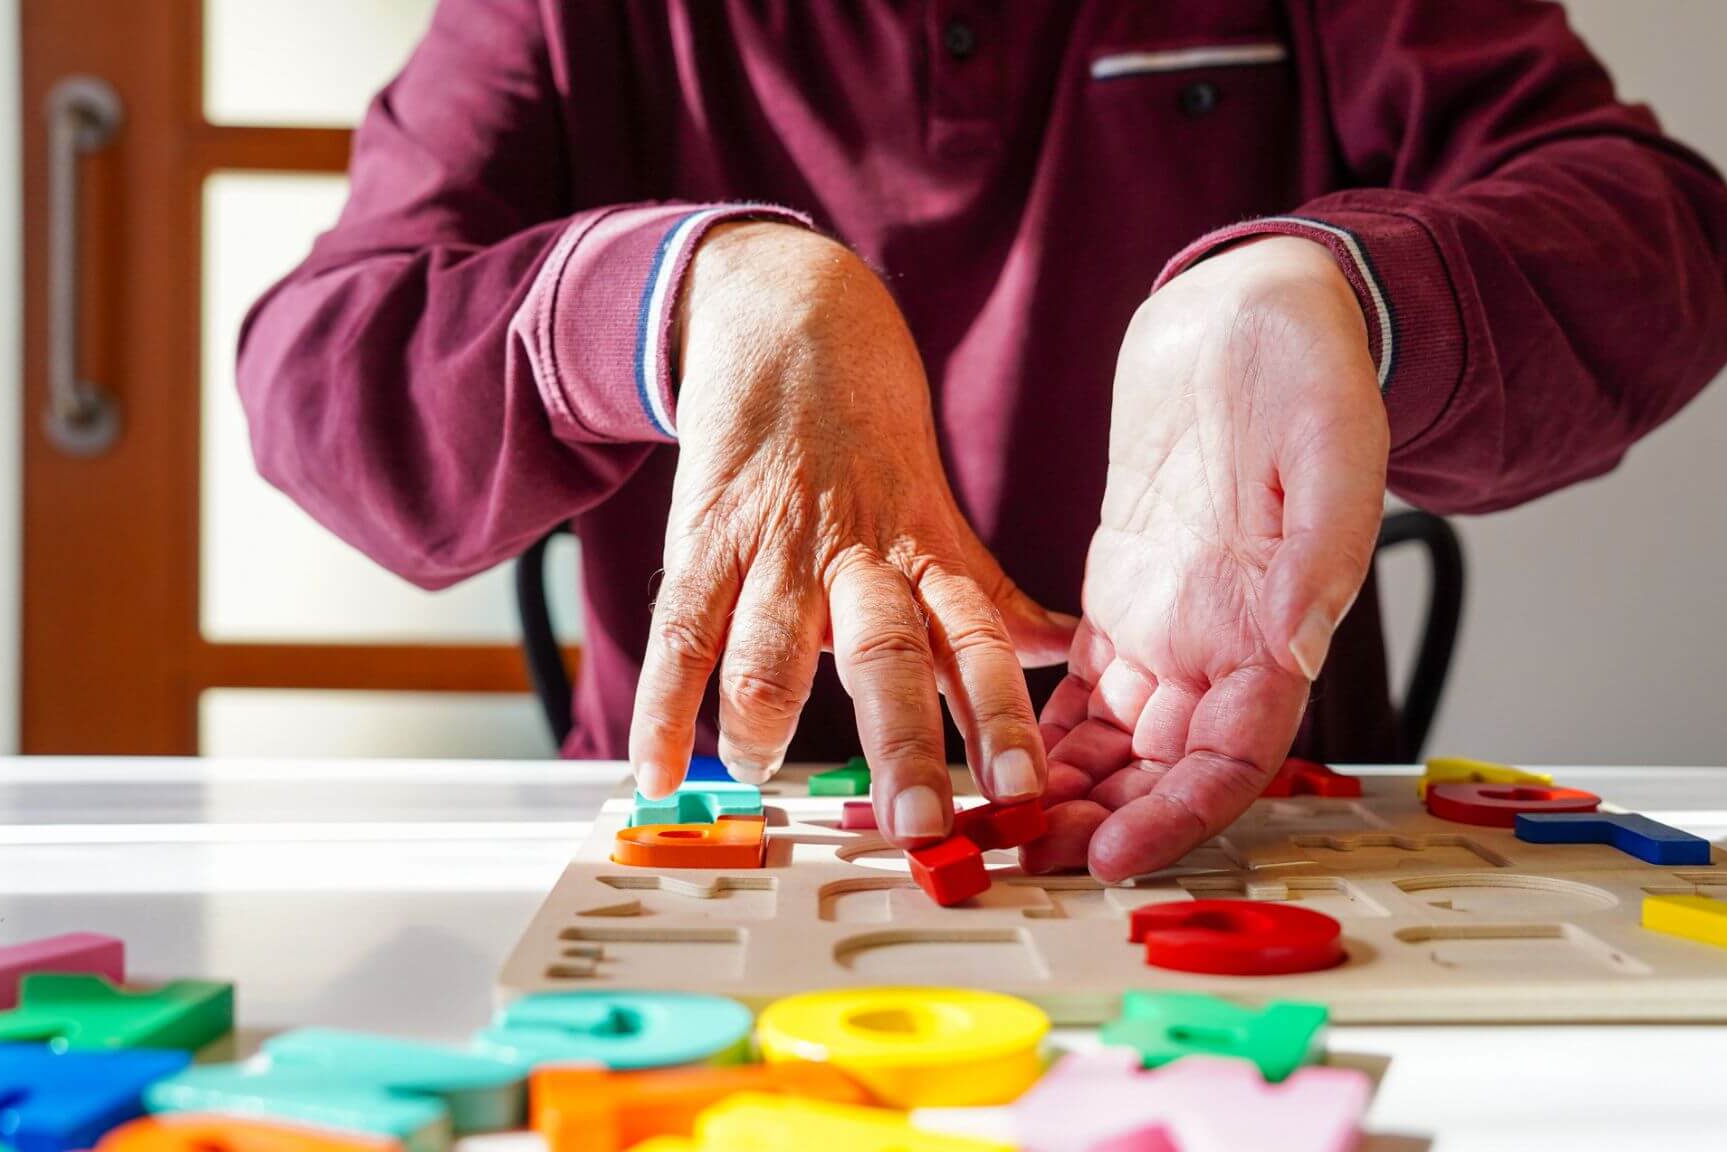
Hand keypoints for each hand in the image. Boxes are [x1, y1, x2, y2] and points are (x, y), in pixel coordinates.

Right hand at [630, 222, 1076, 843]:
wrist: (788, 316)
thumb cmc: (872, 438)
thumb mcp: (940, 515)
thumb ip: (992, 597)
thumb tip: (1073, 656)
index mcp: (925, 557)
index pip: (979, 644)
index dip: (1003, 718)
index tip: (1026, 794)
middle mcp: (859, 556)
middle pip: (887, 655)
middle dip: (903, 743)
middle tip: (918, 822)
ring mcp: (776, 546)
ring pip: (771, 643)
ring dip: (764, 716)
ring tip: (761, 772)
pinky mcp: (703, 535)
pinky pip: (680, 630)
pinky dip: (662, 705)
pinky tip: (654, 770)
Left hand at [1024, 236, 1388, 880]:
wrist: (1246, 312)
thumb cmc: (1304, 367)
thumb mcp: (1332, 444)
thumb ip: (1322, 551)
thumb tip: (1301, 648)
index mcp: (1275, 626)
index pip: (1233, 760)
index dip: (1176, 816)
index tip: (1114, 851)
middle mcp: (1219, 646)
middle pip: (1158, 772)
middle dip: (1094, 824)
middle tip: (1015, 857)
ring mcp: (1168, 627)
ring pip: (1112, 747)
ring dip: (1058, 794)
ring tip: (986, 825)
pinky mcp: (1121, 595)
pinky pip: (1077, 691)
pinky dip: (1036, 732)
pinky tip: (983, 753)